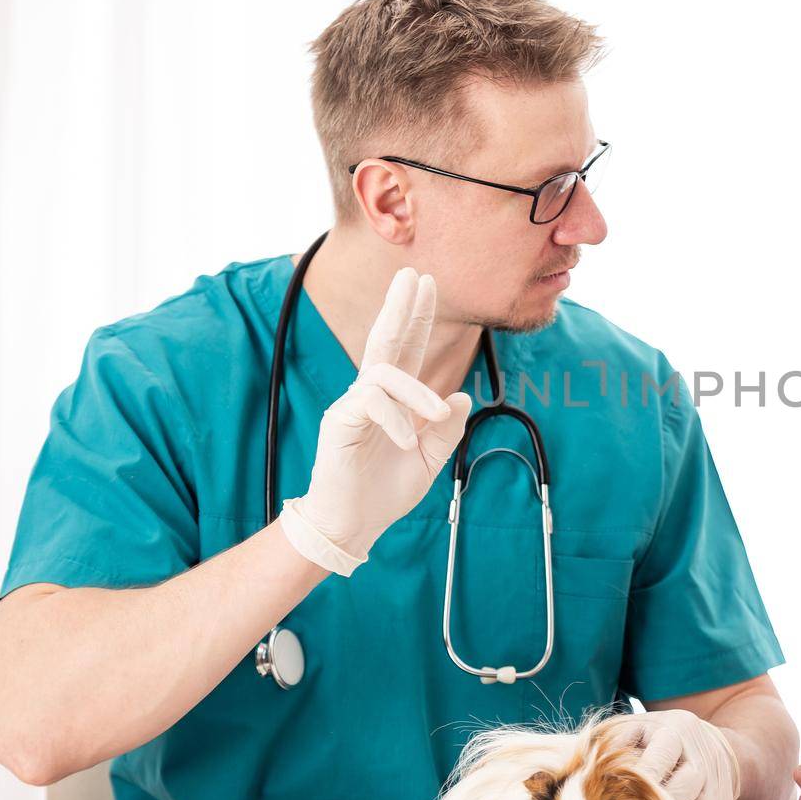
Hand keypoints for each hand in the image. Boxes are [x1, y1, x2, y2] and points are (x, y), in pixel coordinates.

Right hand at [279, 267, 472, 574]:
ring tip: (435, 415)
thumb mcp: (430, 460)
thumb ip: (446, 430)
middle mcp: (372, 394)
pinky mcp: (339, 421)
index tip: (426, 282)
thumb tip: (461, 396)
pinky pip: (370, 402)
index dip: (417, 316)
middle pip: (386, 340)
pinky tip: (406, 441)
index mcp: (395, 399)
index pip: (408, 349)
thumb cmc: (385, 491)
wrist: (353, 525)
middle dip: (401, 307)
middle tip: (413, 274)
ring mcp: (354, 405)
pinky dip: (395, 418)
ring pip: (384, 371)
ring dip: (417, 391)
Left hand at [613, 709, 740, 799]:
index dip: (642, 780)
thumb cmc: (657, 738)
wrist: (706, 741)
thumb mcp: (635, 727)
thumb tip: (588, 767)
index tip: (619, 798)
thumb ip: (614, 743)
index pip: (662, 756)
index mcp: (677, 730)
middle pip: (687, 786)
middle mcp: (703, 755)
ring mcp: (718, 783)